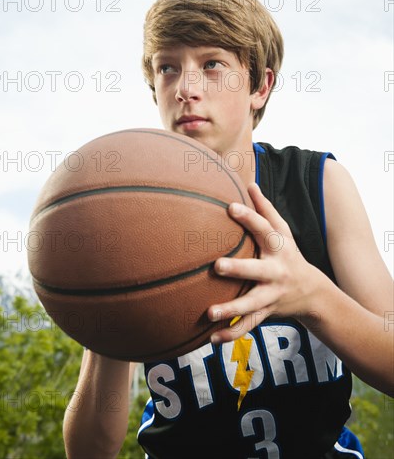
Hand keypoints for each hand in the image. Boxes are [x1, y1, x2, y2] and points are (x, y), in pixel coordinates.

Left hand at [208, 183, 323, 342]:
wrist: (313, 293)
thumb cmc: (289, 254)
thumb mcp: (283, 232)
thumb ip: (266, 209)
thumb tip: (250, 182)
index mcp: (278, 249)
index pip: (265, 230)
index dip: (249, 217)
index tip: (231, 207)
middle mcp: (276, 272)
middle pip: (257, 271)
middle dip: (239, 269)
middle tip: (217, 266)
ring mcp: (271, 295)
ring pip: (251, 304)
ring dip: (231, 310)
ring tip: (209, 313)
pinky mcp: (266, 313)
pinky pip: (248, 325)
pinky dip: (231, 334)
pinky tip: (211, 340)